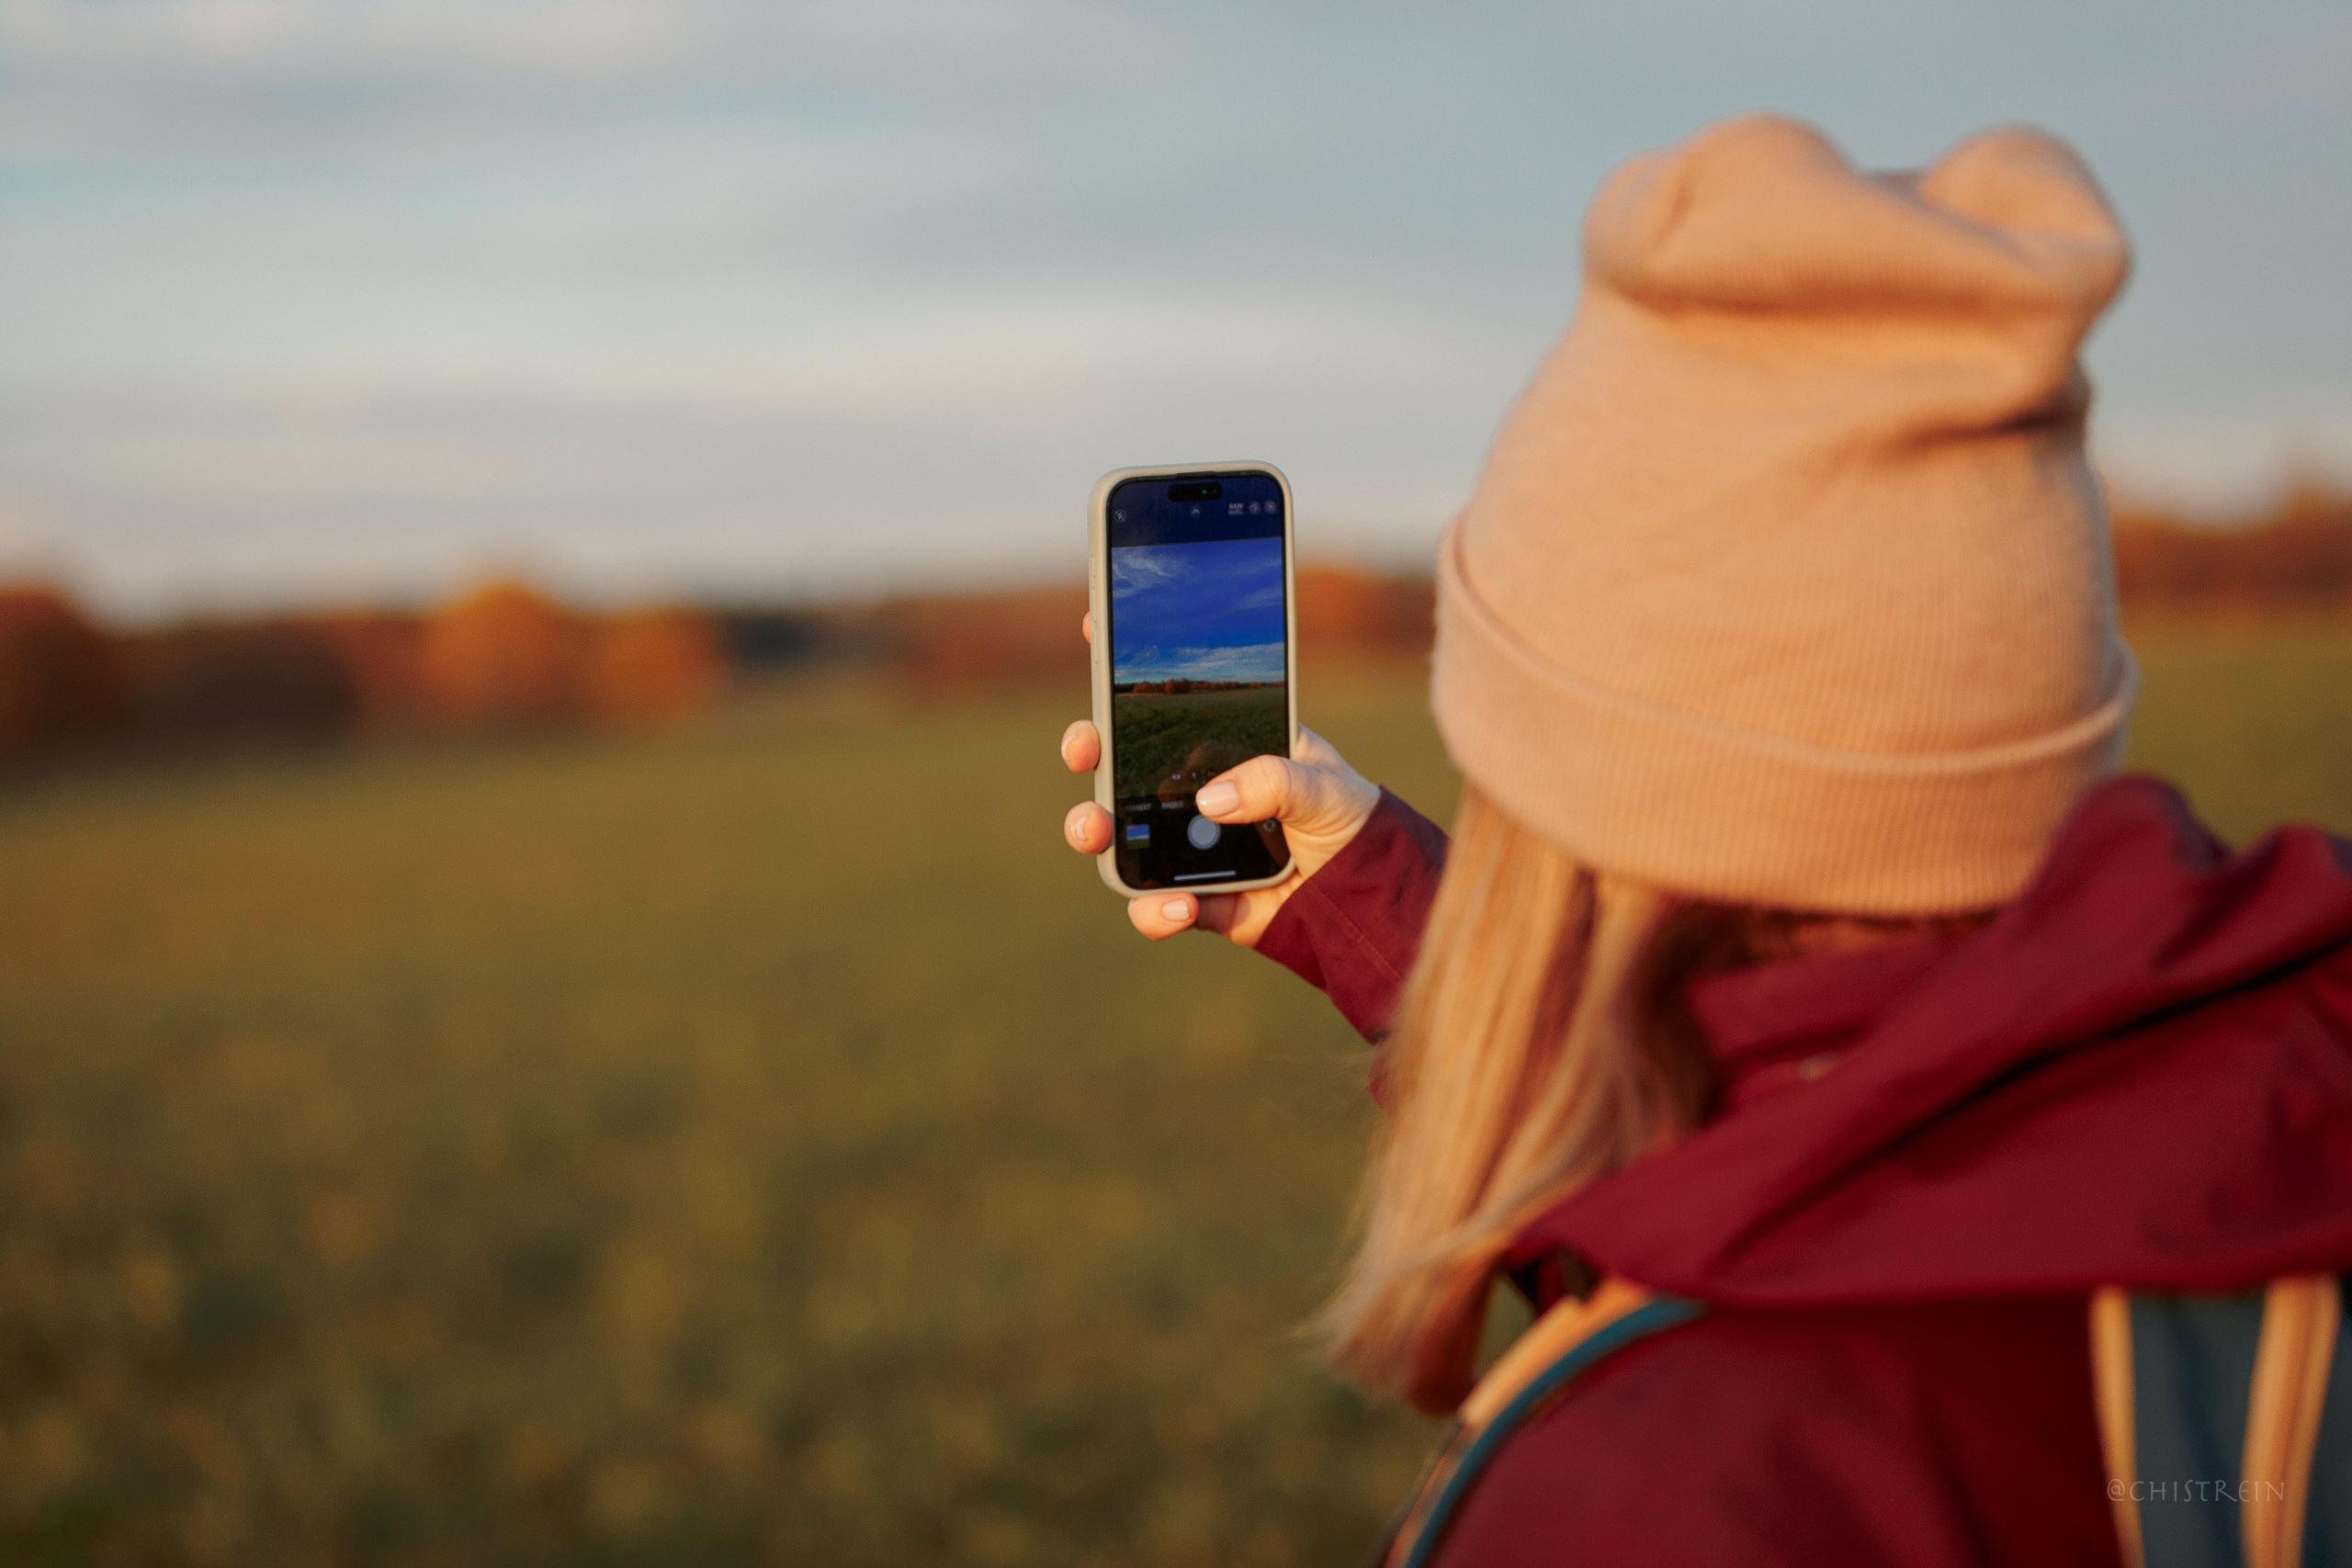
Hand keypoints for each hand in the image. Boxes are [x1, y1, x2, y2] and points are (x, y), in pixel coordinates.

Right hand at [1059, 612, 1379, 946]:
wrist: (1365, 897)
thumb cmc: (1348, 820)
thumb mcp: (1324, 786)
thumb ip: (1276, 781)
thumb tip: (1210, 799)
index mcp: (1223, 745)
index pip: (1168, 698)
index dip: (1130, 664)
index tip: (1098, 626)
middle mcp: (1193, 789)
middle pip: (1116, 761)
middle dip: (1086, 748)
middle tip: (1082, 749)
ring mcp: (1186, 845)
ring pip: (1116, 834)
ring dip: (1091, 828)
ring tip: (1095, 833)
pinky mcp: (1195, 900)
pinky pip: (1155, 908)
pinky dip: (1155, 912)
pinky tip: (1181, 908)